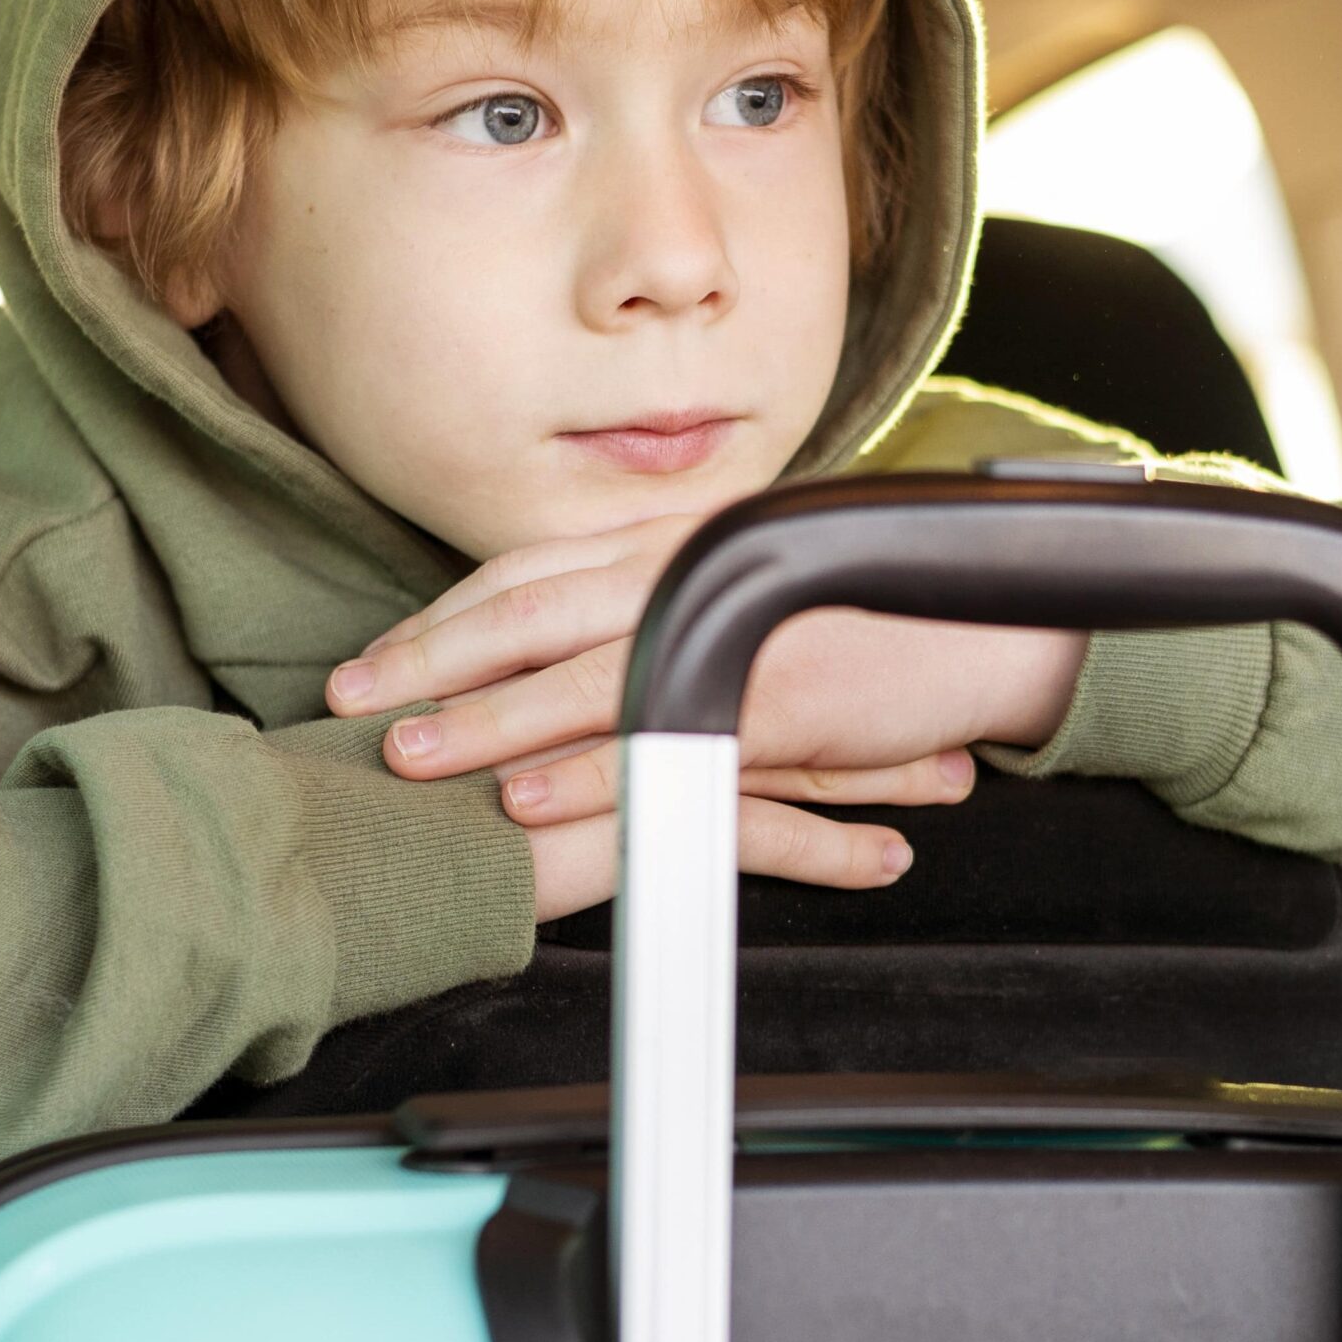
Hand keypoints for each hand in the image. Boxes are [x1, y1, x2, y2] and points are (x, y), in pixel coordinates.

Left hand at [328, 515, 1086, 919]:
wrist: (994, 621)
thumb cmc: (869, 603)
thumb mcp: (746, 578)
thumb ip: (658, 600)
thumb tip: (573, 633)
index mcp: (672, 542)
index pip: (530, 572)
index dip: (444, 616)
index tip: (378, 657)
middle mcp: (687, 575)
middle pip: (526, 613)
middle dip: (428, 661)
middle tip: (348, 703)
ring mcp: (729, 637)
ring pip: (574, 678)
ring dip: (481, 719)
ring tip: (408, 756)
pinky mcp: (773, 706)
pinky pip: (658, 740)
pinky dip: (584, 770)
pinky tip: (524, 799)